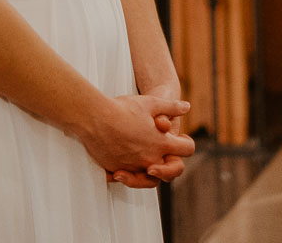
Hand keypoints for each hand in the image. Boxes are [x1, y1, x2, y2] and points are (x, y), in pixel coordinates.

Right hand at [74, 94, 193, 183]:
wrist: (94, 118)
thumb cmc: (122, 108)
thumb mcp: (150, 102)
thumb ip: (171, 107)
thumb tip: (186, 107)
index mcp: (162, 143)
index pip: (187, 149)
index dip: (186, 143)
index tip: (180, 139)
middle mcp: (150, 159)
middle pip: (172, 170)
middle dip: (171, 163)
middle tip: (163, 152)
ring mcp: (133, 167)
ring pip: (150, 178)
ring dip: (150, 171)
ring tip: (145, 160)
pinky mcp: (117, 170)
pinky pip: (127, 178)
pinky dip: (128, 174)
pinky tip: (124, 162)